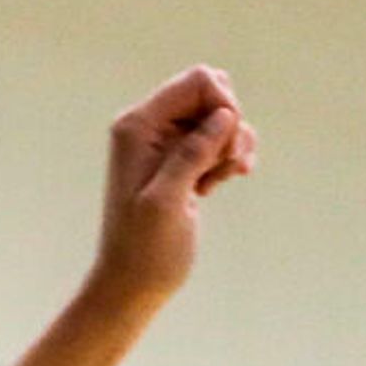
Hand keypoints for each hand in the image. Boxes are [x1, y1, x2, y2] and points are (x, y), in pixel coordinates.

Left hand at [89, 64, 259, 315]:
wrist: (132, 283)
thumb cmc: (143, 249)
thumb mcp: (166, 201)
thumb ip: (191, 153)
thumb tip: (224, 114)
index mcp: (137, 126)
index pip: (197, 82)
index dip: (224, 105)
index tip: (225, 146)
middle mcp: (149, 126)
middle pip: (211, 93)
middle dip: (230, 124)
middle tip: (222, 165)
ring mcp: (166, 143)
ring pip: (219, 117)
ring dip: (233, 144)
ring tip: (220, 179)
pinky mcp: (181, 161)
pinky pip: (218, 140)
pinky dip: (229, 157)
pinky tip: (220, 183)